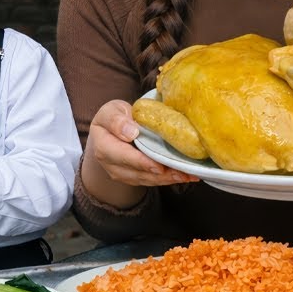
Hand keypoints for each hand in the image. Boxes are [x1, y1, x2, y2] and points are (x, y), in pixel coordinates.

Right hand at [81, 100, 197, 207]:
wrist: (112, 129)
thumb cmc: (115, 117)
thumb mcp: (112, 110)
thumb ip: (117, 120)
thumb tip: (131, 132)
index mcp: (104, 145)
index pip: (123, 156)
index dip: (142, 162)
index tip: (159, 166)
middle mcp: (111, 165)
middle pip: (138, 173)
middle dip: (162, 175)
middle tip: (182, 173)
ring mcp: (123, 174)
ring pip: (146, 180)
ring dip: (168, 179)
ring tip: (188, 176)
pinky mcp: (134, 178)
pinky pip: (151, 180)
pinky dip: (168, 179)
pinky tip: (185, 176)